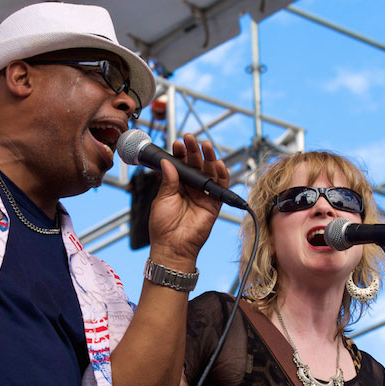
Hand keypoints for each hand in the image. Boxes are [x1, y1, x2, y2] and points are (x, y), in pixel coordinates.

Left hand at [147, 133, 229, 270]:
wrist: (172, 246)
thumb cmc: (163, 226)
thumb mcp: (162, 199)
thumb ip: (168, 180)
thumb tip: (168, 161)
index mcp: (176, 185)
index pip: (180, 164)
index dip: (180, 153)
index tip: (177, 143)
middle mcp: (191, 188)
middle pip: (196, 165)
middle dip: (194, 151)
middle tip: (190, 139)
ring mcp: (203, 195)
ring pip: (209, 172)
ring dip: (209, 158)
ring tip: (206, 145)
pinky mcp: (214, 204)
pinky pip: (221, 188)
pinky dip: (221, 175)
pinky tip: (219, 163)